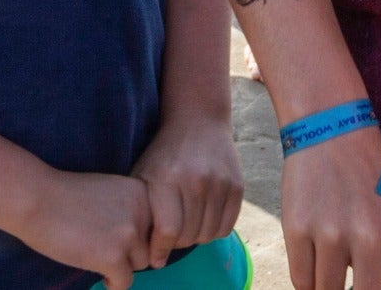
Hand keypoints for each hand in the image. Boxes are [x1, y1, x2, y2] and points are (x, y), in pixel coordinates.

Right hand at [7, 171, 154, 289]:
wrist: (35, 199)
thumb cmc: (64, 195)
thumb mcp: (109, 191)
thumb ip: (130, 209)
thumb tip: (145, 240)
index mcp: (142, 191)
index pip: (157, 223)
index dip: (140, 235)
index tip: (121, 238)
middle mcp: (143, 211)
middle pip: (150, 244)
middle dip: (131, 250)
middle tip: (108, 249)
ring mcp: (129, 234)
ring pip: (140, 264)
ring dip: (122, 265)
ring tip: (101, 261)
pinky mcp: (112, 257)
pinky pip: (125, 282)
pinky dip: (113, 283)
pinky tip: (101, 276)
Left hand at [131, 110, 243, 265]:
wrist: (198, 120)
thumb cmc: (164, 152)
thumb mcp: (145, 174)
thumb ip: (143, 210)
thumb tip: (147, 253)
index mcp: (167, 178)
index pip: (168, 231)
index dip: (160, 251)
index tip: (156, 259)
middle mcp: (196, 180)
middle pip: (189, 236)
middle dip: (176, 245)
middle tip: (170, 239)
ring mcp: (220, 182)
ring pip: (208, 234)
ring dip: (195, 238)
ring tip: (186, 229)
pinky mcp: (237, 185)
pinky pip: (226, 226)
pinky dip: (214, 231)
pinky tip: (203, 221)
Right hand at [278, 127, 380, 289]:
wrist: (332, 129)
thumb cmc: (367, 173)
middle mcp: (369, 240)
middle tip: (345, 288)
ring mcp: (330, 236)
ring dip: (327, 288)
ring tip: (329, 272)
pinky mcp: (297, 230)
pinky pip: (301, 280)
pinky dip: (306, 280)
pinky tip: (313, 263)